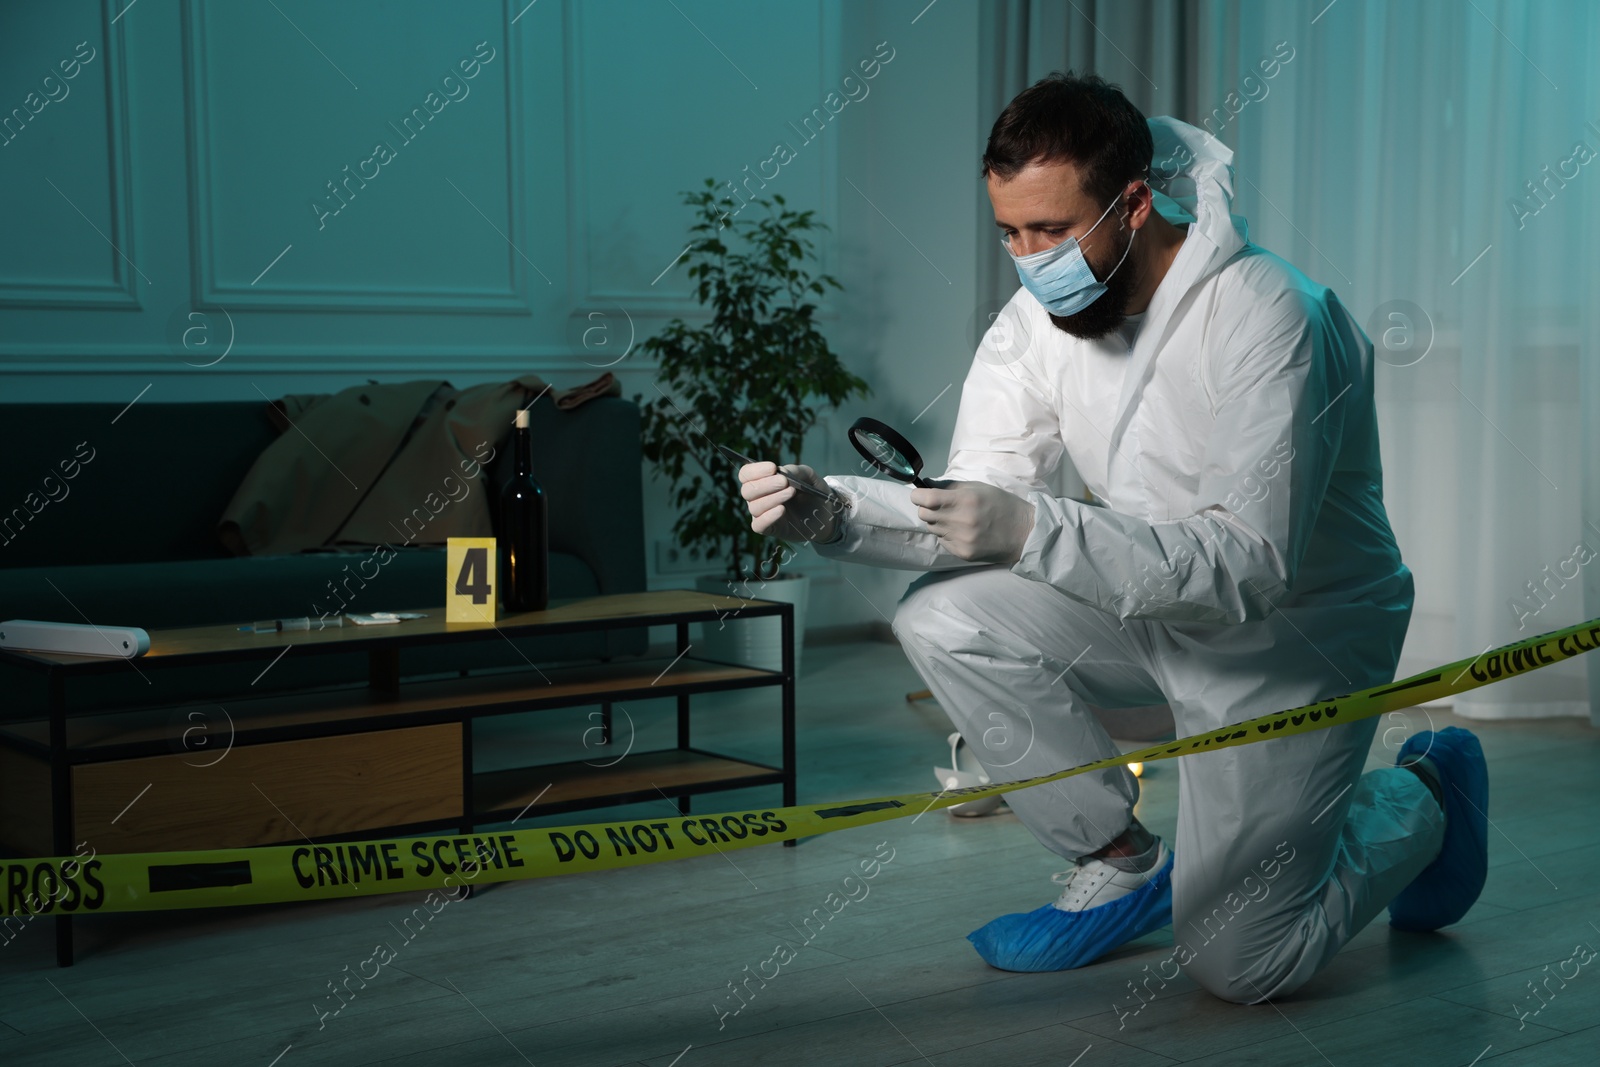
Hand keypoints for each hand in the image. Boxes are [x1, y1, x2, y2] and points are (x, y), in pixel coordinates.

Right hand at [739, 462, 845, 542]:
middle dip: (765, 484)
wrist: (824, 514)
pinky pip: (759, 524)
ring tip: (791, 493)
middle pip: (747, 491)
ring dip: (772, 498)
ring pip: (754, 507)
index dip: (755, 470)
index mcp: (762, 481)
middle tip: (784, 482)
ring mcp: (762, 514)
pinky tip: (782, 510)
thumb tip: (780, 471)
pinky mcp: (769, 529)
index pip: (746, 474)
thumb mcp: (808, 476)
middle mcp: (758, 497)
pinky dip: (768, 516)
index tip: (773, 468)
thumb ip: (795, 471)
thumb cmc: (811, 492)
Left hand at [910, 480, 1035, 563]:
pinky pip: (942, 541)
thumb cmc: (1002, 505)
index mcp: (964, 500)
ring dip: (938, 522)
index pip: (925, 499)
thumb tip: (926, 485)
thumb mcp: (979, 487)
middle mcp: (960, 521)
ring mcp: (960, 540)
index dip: (918, 495)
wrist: (1024, 533)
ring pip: (932, 529)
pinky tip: (963, 531)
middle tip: (940, 506)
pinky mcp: (962, 553)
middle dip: (927, 508)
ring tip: (956, 519)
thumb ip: (950, 486)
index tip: (920, 494)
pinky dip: (947, 535)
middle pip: (924, 515)